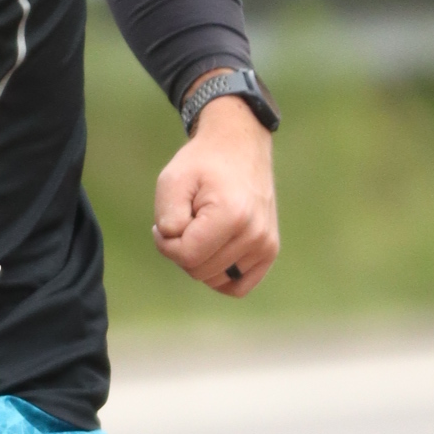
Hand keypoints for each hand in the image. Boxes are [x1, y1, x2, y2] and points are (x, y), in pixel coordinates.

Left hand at [152, 96, 278, 296]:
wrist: (239, 146)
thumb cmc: (201, 164)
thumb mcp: (171, 181)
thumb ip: (167, 220)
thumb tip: (179, 251)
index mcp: (232, 216)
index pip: (186, 256)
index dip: (166, 242)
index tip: (164, 222)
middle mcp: (255, 234)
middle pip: (199, 271)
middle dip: (182, 250)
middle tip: (185, 220)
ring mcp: (266, 245)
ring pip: (215, 280)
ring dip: (200, 259)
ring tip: (202, 228)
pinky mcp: (269, 251)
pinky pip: (238, 286)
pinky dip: (220, 276)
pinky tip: (212, 251)